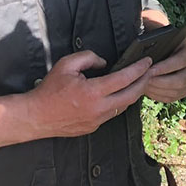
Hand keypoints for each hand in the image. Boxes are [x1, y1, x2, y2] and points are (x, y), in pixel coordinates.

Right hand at [27, 50, 153, 136]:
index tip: (147, 61)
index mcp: (93, 92)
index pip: (124, 78)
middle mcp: (98, 109)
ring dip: (133, 93)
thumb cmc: (50, 89)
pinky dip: (119, 102)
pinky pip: (111, 114)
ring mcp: (96, 121)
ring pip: (122, 106)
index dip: (139, 69)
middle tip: (150, 71)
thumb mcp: (68, 64)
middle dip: (144, 82)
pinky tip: (120, 94)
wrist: (35, 116)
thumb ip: (89, 58)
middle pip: (131, 95)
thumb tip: (105, 63)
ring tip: (139, 81)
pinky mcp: (92, 128)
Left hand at [143, 37, 185, 103]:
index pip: (180, 61)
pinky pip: (172, 98)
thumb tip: (144, 45)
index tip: (148, 70)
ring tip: (143, 85)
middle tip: (144, 80)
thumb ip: (157, 39)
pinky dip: (159, 96)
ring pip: (175, 92)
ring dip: (158, 90)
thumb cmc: (164, 40)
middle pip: (180, 81)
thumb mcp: (163, 36)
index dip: (164, 68)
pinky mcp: (185, 90)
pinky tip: (148, 90)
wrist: (171, 47)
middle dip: (159, 82)